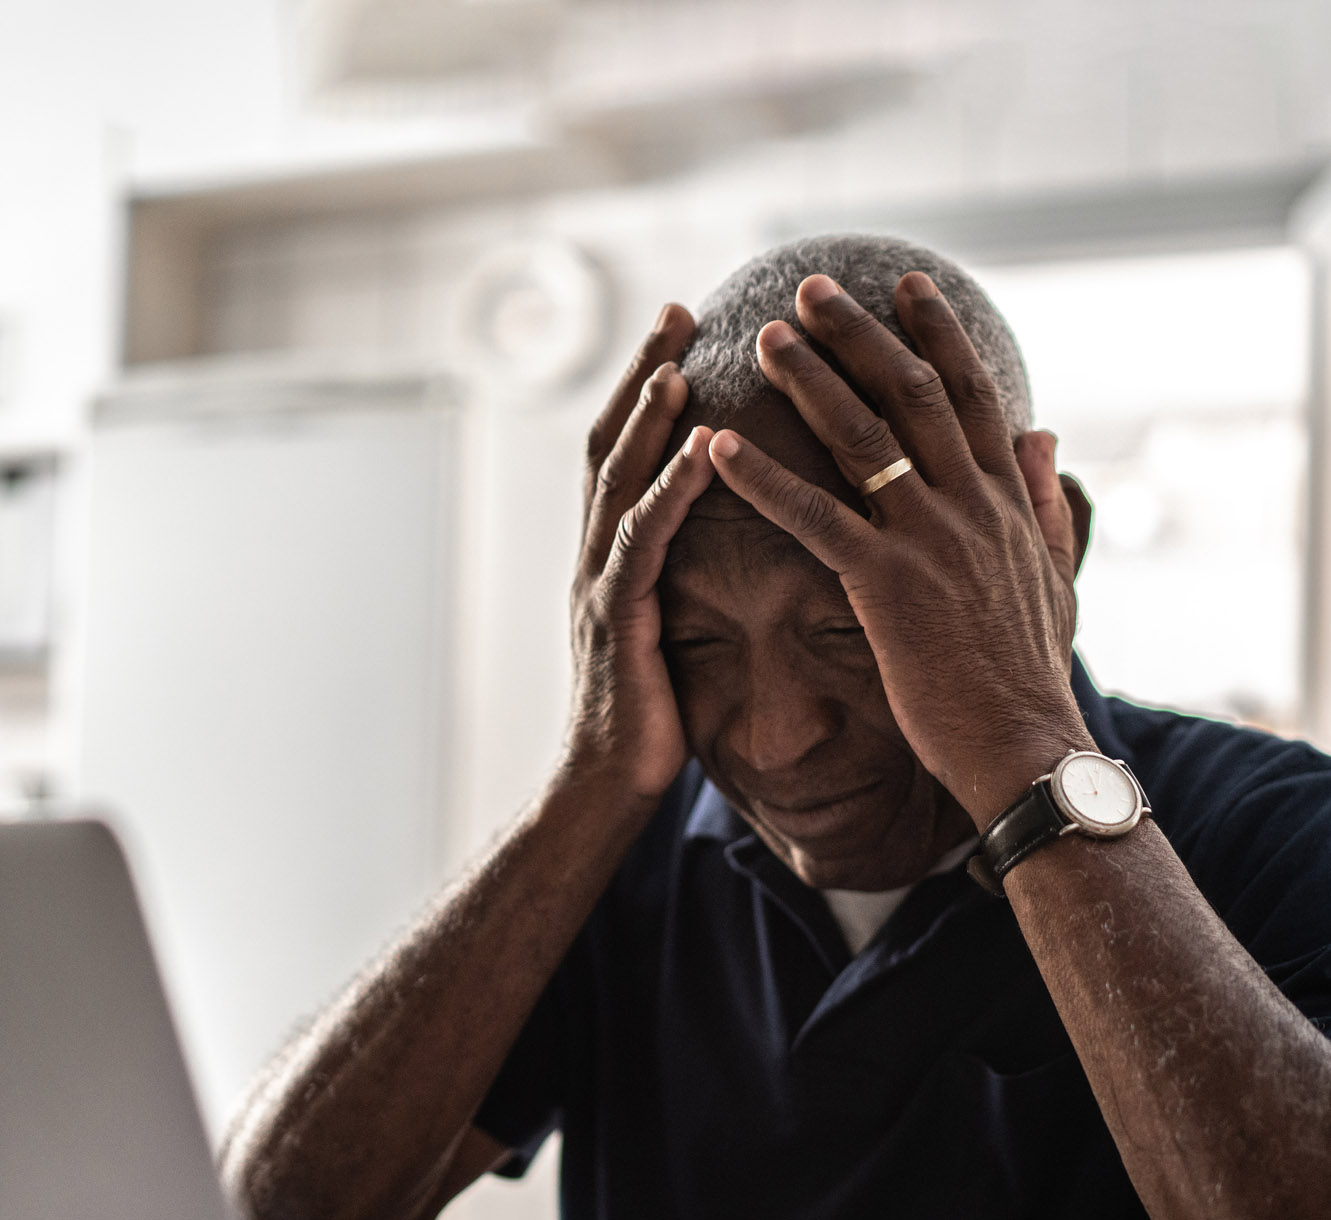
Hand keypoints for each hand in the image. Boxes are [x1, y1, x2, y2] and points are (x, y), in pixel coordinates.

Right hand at [566, 306, 715, 800]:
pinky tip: (699, 450)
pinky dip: (669, 490)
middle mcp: (595, 555)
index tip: (682, 331)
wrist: (606, 786)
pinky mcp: (616, 620)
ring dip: (648, 418)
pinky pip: (643, 542)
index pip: (626, 451)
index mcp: (611, 553)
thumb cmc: (651, 715)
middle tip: (679, 310)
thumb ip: (677, 577)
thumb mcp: (666, 629)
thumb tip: (723, 541)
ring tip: (681, 361)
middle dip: (642, 372)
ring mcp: (599, 584)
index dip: (646, 387)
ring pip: (618, 481)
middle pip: (612, 443)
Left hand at [708, 271, 1087, 828]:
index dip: (938, 334)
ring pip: (862, 438)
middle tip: (810, 289)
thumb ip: (1047, 503)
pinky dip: (764, 477)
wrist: (1024, 746)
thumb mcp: (1055, 577)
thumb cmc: (1028, 675)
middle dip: (860, 333)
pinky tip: (719, 447)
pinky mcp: (886, 585)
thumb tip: (1048, 437)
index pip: (974, 394)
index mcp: (1006, 501)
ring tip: (764, 338)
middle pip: (912, 394)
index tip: (906, 285)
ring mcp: (929, 539)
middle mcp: (971, 503)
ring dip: (809, 380)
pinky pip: (814, 517)